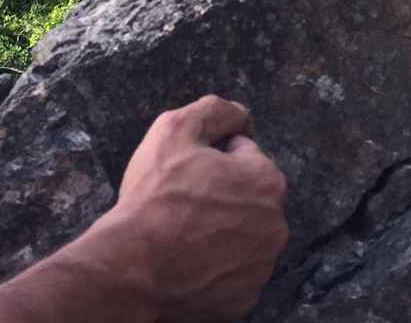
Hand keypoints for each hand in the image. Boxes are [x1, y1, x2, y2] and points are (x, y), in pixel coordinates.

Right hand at [97, 96, 289, 321]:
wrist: (134, 267)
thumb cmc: (156, 196)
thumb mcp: (175, 128)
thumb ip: (215, 111)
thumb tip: (240, 114)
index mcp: (267, 181)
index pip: (243, 154)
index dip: (209, 157)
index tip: (185, 170)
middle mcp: (276, 226)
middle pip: (246, 197)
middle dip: (220, 194)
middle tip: (182, 201)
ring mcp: (261, 267)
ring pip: (241, 235)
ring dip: (220, 229)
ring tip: (182, 232)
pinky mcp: (244, 299)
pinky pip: (232, 271)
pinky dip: (215, 265)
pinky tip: (188, 259)